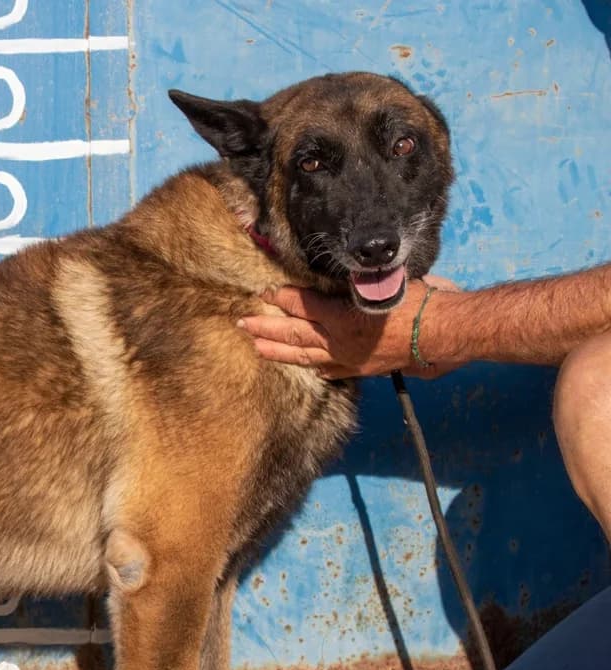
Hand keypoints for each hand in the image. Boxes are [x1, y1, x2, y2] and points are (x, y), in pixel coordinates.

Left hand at [237, 276, 460, 378]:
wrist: (448, 331)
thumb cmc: (420, 300)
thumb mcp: (383, 282)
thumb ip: (355, 283)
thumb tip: (336, 278)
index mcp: (342, 317)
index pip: (303, 306)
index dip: (282, 298)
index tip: (264, 292)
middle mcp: (341, 341)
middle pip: (294, 335)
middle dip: (266, 329)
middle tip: (242, 324)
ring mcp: (351, 358)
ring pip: (306, 356)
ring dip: (279, 352)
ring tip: (256, 348)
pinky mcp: (364, 369)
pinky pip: (334, 371)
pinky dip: (317, 369)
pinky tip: (307, 370)